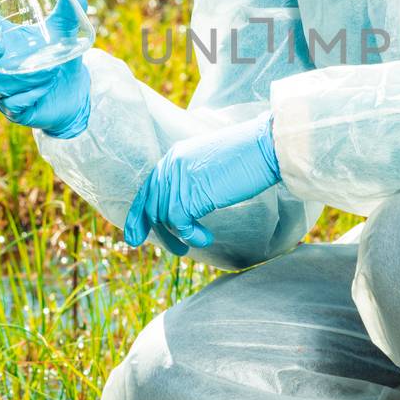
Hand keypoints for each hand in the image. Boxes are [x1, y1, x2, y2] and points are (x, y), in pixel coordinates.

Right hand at [0, 0, 91, 138]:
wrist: (72, 91)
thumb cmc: (58, 55)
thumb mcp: (65, 34)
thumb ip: (69, 14)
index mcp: (1, 38)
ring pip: (2, 82)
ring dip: (29, 76)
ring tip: (52, 72)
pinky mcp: (10, 109)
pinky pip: (15, 103)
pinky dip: (33, 95)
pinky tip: (45, 91)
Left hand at [124, 111, 280, 254]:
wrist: (264, 148)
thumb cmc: (248, 157)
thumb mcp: (211, 165)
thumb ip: (193, 179)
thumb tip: (186, 205)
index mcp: (175, 156)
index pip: (149, 188)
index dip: (138, 215)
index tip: (135, 235)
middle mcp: (172, 165)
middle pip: (152, 205)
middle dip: (158, 232)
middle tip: (176, 251)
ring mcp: (179, 178)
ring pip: (164, 217)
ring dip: (178, 237)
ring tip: (195, 245)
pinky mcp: (190, 193)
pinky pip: (179, 223)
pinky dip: (191, 236)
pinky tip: (205, 239)